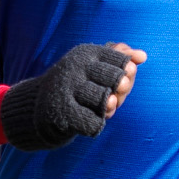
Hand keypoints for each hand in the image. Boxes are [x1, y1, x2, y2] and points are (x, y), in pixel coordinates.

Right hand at [0, 42, 147, 151]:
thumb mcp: (94, 67)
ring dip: (109, 110)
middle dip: (122, 92)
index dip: (128, 73)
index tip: (121, 78)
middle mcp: (74, 67)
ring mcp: (66, 89)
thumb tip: (142, 57)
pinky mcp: (61, 112)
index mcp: (84, 52)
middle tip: (112, 98)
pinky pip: (94, 123)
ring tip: (101, 109)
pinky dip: (95, 126)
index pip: (122, 60)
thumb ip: (119, 58)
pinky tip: (88, 122)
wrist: (36, 110)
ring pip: (106, 101)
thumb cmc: (75, 87)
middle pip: (118, 79)